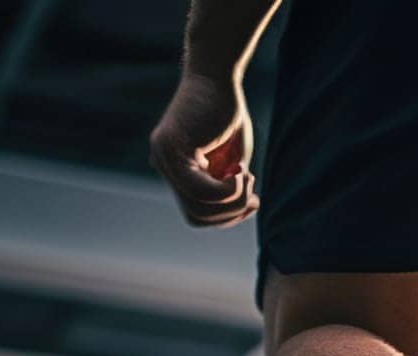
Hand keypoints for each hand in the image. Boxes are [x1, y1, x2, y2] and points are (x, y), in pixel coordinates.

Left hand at [150, 71, 257, 228]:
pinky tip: (241, 173)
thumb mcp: (230, 161)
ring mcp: (164, 158)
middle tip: (253, 195)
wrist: (217, 75)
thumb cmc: (227, 113)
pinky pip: (200, 192)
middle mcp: (163, 165)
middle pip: (197, 217)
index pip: (197, 214)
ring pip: (199, 208)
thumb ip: (224, 188)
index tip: (252, 200)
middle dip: (231, 214)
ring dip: (232, 201)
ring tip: (248, 178)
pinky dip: (226, 191)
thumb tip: (230, 212)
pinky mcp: (173, 150)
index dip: (227, 218)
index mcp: (175, 170)